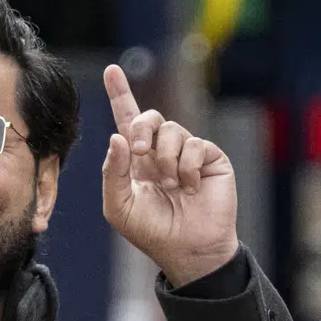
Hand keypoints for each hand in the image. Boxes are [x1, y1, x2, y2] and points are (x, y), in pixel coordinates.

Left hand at [101, 65, 239, 286]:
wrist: (188, 249)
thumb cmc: (152, 231)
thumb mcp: (119, 206)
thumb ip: (112, 172)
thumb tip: (117, 136)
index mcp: (137, 160)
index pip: (127, 120)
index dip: (120, 94)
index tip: (111, 70)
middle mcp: (162, 151)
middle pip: (149, 116)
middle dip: (140, 127)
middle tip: (139, 150)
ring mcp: (187, 153)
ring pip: (172, 129)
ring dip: (165, 158)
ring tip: (169, 185)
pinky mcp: (210, 158)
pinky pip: (194, 144)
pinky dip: (186, 167)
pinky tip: (189, 188)